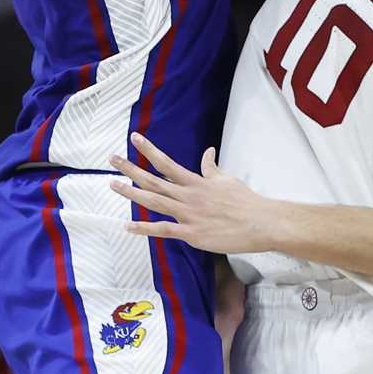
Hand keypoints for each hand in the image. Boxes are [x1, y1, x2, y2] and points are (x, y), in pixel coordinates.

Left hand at [109, 133, 275, 253]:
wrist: (260, 222)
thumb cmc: (245, 201)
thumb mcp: (227, 179)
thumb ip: (212, 168)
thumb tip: (208, 152)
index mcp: (197, 181)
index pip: (167, 163)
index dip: (149, 150)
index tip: (135, 139)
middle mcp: (188, 196)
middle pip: (154, 180)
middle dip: (132, 169)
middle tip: (113, 159)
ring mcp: (188, 215)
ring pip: (154, 202)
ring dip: (132, 193)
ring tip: (114, 185)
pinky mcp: (191, 234)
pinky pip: (163, 230)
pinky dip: (144, 228)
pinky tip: (128, 226)